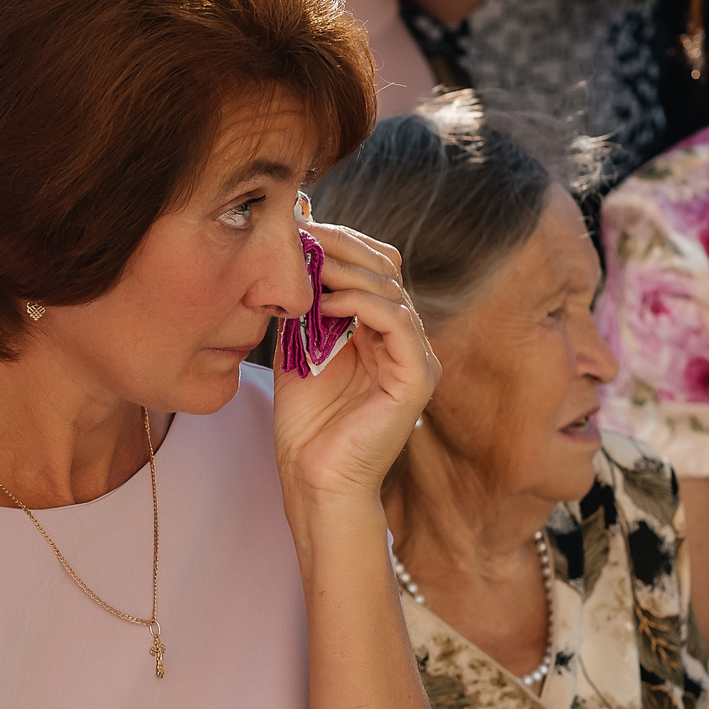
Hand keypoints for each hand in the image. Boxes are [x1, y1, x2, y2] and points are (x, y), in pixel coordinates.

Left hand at [270, 220, 439, 509]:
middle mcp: (406, 340)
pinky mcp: (417, 379)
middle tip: (301, 233)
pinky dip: (361, 303)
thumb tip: (292, 250)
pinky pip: (397, 323)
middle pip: (386, 269)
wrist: (314, 481)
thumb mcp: (300, 347)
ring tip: (308, 265)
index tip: (298, 227)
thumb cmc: (306, 424)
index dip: (342, 241)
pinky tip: (326, 301)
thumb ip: (305, 304)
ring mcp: (416, 358)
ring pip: (391, 290)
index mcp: (383, 330)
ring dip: (346, 270)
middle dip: (342, 245)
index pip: (375, 266)